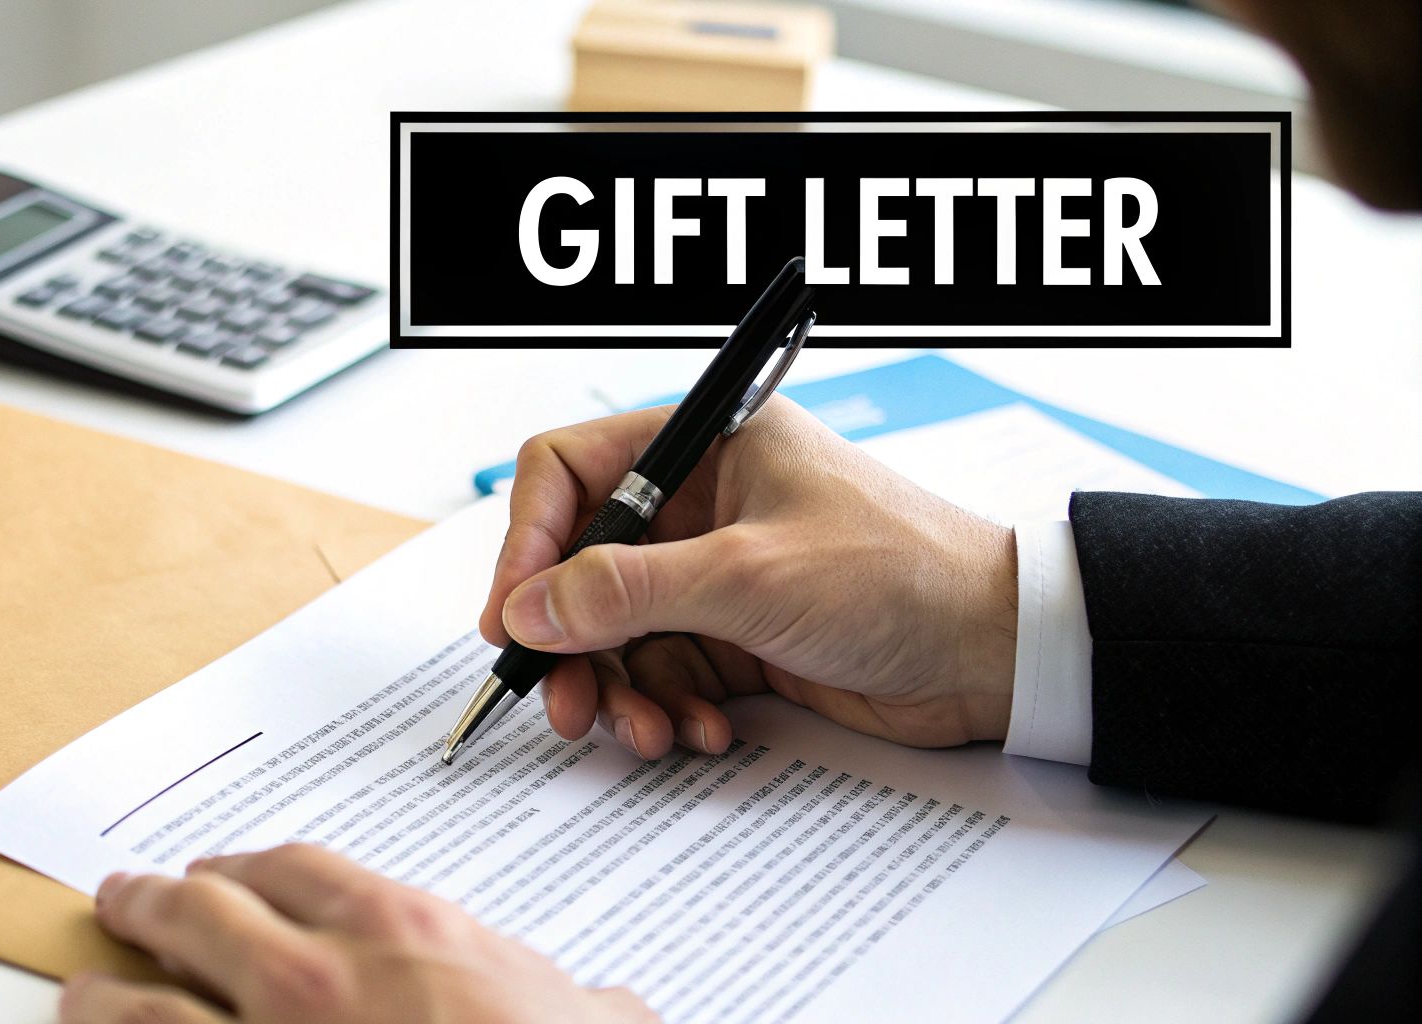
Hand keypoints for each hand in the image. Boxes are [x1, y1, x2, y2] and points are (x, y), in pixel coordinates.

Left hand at [61, 843, 656, 1023]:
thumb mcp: (593, 1017)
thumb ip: (583, 999)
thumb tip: (613, 1007)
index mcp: (399, 931)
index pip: (293, 868)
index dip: (246, 868)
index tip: (229, 873)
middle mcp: (315, 981)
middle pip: (199, 913)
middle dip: (153, 902)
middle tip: (128, 899)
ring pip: (143, 1009)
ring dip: (105, 996)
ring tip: (83, 993)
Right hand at [478, 395, 1017, 758]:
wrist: (995, 651)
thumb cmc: (900, 573)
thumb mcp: (749, 577)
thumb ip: (628, 591)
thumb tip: (529, 607)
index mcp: (703, 446)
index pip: (570, 471)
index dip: (529, 540)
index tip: (514, 614)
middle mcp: (700, 504)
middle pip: (583, 566)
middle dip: (570, 641)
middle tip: (562, 701)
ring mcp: (716, 573)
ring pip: (619, 633)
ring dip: (619, 689)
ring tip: (640, 732)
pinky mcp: (737, 636)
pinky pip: (665, 673)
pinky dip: (668, 709)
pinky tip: (701, 733)